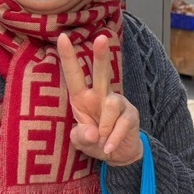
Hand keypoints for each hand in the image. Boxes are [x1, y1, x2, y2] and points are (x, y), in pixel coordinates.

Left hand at [57, 33, 142, 165]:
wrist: (119, 155)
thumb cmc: (95, 142)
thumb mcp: (80, 142)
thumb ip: (81, 137)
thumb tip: (92, 133)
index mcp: (82, 97)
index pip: (74, 75)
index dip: (68, 57)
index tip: (62, 37)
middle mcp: (100, 95)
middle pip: (102, 72)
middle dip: (101, 55)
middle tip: (101, 37)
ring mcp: (118, 103)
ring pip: (111, 104)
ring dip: (104, 128)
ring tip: (101, 142)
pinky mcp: (131, 115)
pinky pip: (121, 124)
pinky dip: (113, 139)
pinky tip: (108, 148)